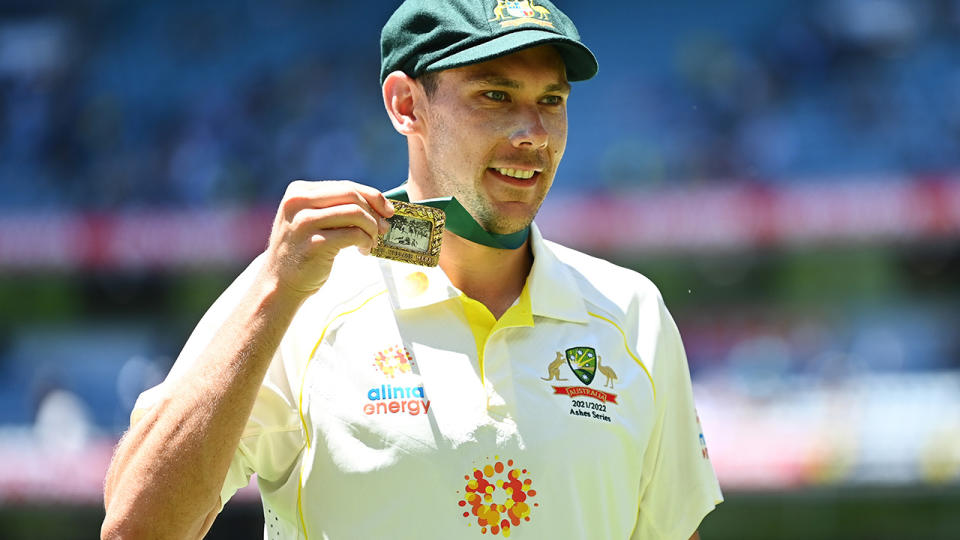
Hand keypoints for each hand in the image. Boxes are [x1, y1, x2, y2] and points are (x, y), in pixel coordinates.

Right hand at [262, 180, 393, 297]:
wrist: (280, 282)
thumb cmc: (304, 249)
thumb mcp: (312, 220)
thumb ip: (336, 207)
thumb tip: (380, 205)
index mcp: (299, 191)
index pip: (345, 186)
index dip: (372, 196)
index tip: (387, 210)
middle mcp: (298, 202)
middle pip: (351, 196)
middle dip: (374, 212)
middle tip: (384, 228)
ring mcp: (304, 223)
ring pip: (355, 213)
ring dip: (371, 229)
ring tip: (371, 242)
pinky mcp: (314, 243)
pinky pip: (353, 235)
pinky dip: (366, 241)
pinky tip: (364, 250)